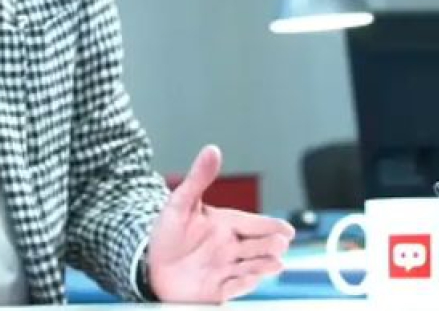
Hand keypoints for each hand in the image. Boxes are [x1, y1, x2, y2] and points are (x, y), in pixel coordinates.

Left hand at [146, 145, 294, 302]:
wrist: (150, 265)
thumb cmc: (167, 233)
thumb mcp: (180, 202)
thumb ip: (198, 178)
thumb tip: (212, 149)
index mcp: (225, 225)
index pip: (252, 224)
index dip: (270, 226)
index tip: (287, 229)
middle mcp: (229, 247)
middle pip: (256, 246)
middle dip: (270, 245)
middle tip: (281, 243)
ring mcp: (225, 269)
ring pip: (250, 267)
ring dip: (263, 265)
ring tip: (276, 263)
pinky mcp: (217, 289)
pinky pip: (234, 287)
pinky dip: (244, 283)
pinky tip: (253, 278)